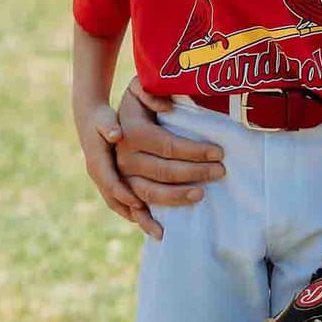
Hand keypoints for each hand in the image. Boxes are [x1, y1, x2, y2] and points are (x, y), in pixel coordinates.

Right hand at [76, 101, 156, 235]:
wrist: (90, 120)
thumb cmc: (102, 118)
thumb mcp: (104, 117)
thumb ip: (109, 124)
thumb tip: (116, 133)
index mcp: (97, 162)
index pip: (109, 181)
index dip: (124, 194)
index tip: (139, 204)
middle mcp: (100, 176)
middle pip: (121, 198)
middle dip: (142, 211)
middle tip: (162, 222)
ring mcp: (106, 182)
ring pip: (122, 206)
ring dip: (141, 219)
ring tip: (160, 233)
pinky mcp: (113, 185)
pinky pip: (125, 205)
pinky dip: (138, 215)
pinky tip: (155, 223)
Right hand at [114, 78, 225, 238]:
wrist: (100, 119)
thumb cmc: (133, 102)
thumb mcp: (139, 88)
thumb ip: (150, 92)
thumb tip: (167, 107)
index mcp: (132, 132)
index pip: (169, 145)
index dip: (195, 150)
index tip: (219, 152)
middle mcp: (123, 157)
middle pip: (163, 171)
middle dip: (195, 172)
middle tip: (221, 171)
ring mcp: (120, 176)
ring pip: (149, 192)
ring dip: (176, 197)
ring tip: (201, 194)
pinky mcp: (120, 189)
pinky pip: (132, 209)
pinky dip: (145, 222)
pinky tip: (162, 232)